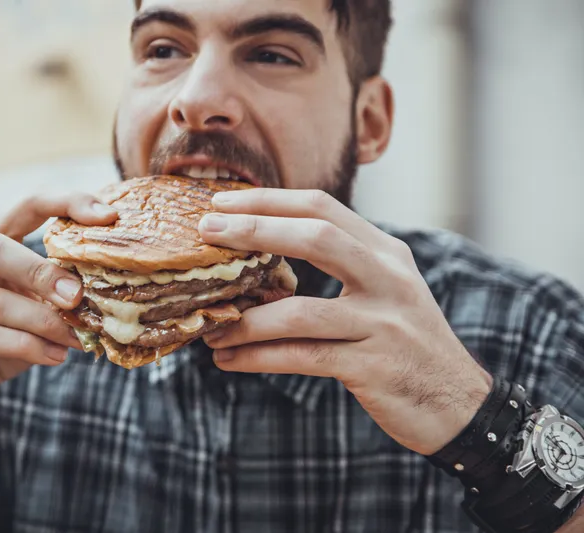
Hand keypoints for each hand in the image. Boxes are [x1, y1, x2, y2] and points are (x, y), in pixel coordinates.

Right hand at [0, 193, 117, 424]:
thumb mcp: (32, 303)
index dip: (67, 203)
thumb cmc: (3, 336)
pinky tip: (56, 356)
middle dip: (41, 271)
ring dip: (45, 321)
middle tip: (77, 296)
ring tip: (78, 338)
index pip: (24, 205)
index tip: (108, 217)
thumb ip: (58, 287)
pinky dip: (30, 347)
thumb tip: (113, 284)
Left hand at [198, 188, 491, 454]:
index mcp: (386, 252)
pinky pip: (301, 357)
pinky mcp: (373, 366)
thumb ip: (343, 264)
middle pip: (316, 237)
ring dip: (246, 319)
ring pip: (299, 311)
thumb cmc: (406, 343)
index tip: (222, 201)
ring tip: (209, 328)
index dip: (269, 200)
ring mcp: (383, 323)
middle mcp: (389, 278)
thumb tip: (265, 254)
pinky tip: (228, 360)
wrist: (459, 404)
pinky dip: (258, 357)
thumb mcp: (385, 290)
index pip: (322, 208)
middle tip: (206, 232)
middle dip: (254, 230)